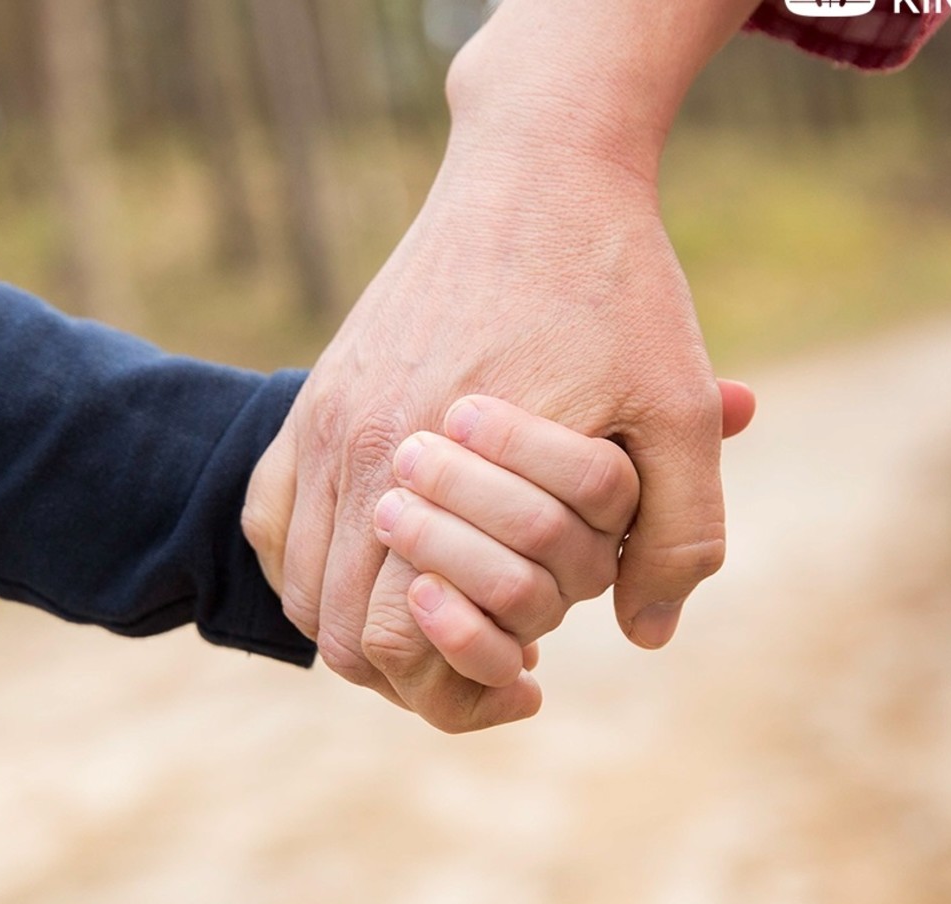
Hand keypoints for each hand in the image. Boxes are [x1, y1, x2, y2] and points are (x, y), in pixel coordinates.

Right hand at [242, 0, 762, 730]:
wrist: (539, 168)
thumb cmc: (615, 287)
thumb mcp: (678, 411)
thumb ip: (678, 535)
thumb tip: (645, 638)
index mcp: (432, 468)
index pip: (394, 640)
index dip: (455, 689)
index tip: (527, 682)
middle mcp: (354, 449)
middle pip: (338, 630)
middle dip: (412, 671)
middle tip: (490, 659)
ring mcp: (324, 418)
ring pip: (301, 584)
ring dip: (363, 623)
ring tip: (444, 615)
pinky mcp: (319, 392)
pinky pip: (272, 518)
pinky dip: (311, 565)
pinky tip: (380, 561)